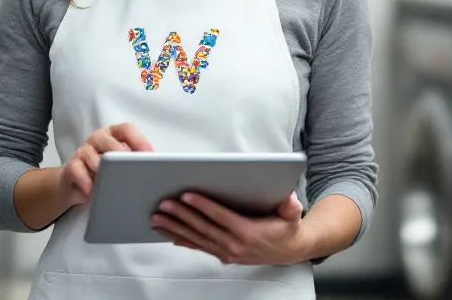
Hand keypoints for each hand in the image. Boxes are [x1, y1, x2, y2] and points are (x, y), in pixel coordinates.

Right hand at [58, 122, 153, 206]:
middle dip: (120, 155)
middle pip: (109, 141)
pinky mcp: (71, 166)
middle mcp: (98, 139)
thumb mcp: (119, 166)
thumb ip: (133, 163)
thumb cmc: (104, 173)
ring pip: (92, 155)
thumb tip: (155, 172)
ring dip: (102, 169)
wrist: (76, 184)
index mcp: (113, 135)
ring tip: (109, 180)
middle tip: (129, 168)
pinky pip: (77, 171)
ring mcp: (83, 151)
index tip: (149, 155)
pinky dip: (85, 182)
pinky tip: (92, 192)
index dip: (138, 140)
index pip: (126, 129)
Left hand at [152, 191, 312, 265]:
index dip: (203, 206)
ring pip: (196, 238)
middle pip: (203, 227)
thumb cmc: (286, 229)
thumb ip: (290, 207)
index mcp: (248, 232)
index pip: (220, 216)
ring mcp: (227, 252)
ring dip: (175, 228)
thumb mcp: (292, 216)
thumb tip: (289, 199)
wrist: (289, 251)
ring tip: (158, 219)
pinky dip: (183, 241)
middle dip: (181, 215)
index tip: (186, 196)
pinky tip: (169, 235)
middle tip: (164, 204)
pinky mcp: (223, 255)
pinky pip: (199, 247)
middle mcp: (235, 244)